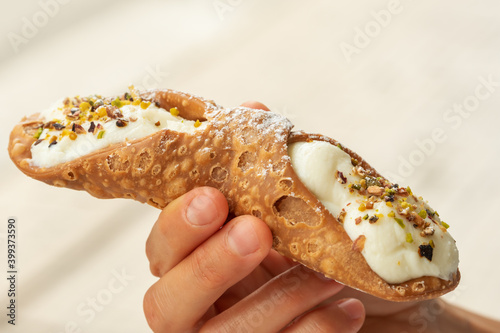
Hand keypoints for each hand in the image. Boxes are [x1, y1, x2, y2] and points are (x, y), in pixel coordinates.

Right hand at [143, 186, 364, 331]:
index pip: (161, 251)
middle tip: (255, 232)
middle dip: (209, 266)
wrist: (380, 304)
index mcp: (196, 264)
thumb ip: (269, 168)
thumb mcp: (300, 207)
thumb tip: (254, 109)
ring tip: (327, 274)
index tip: (213, 196)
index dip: (177, 226)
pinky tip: (348, 309)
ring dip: (279, 297)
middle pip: (166, 305)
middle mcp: (201, 309)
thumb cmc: (328, 252)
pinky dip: (314, 332)